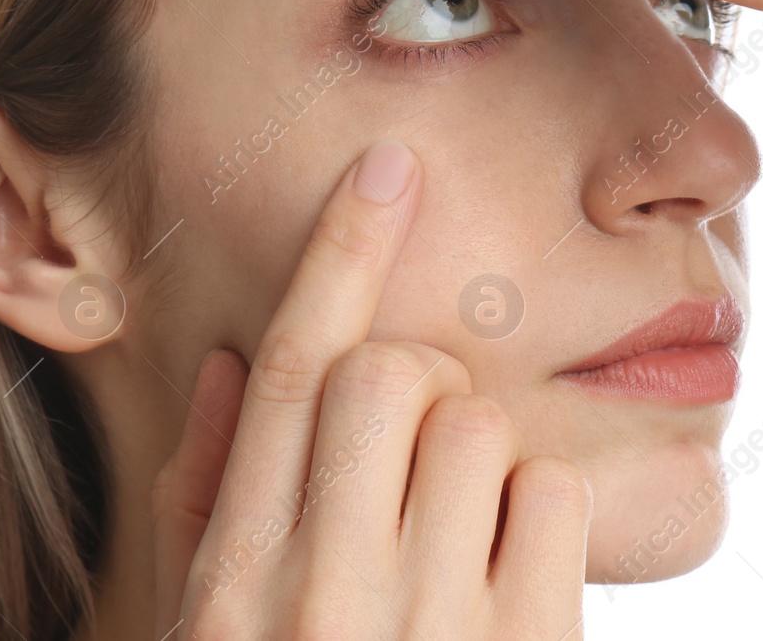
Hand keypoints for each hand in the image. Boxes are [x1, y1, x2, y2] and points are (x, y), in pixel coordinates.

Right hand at [149, 141, 590, 638]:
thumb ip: (205, 509)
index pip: (290, 371)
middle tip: (427, 452)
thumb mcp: (213, 633)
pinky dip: (547, 515)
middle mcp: (323, 596)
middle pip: (390, 371)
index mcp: (235, 585)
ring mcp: (431, 624)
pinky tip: (517, 576)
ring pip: (481, 422)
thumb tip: (229, 364)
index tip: (389, 168)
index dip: (341, 253)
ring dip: (485, 456)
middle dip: (422, 379)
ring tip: (469, 540)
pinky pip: (557, 491)